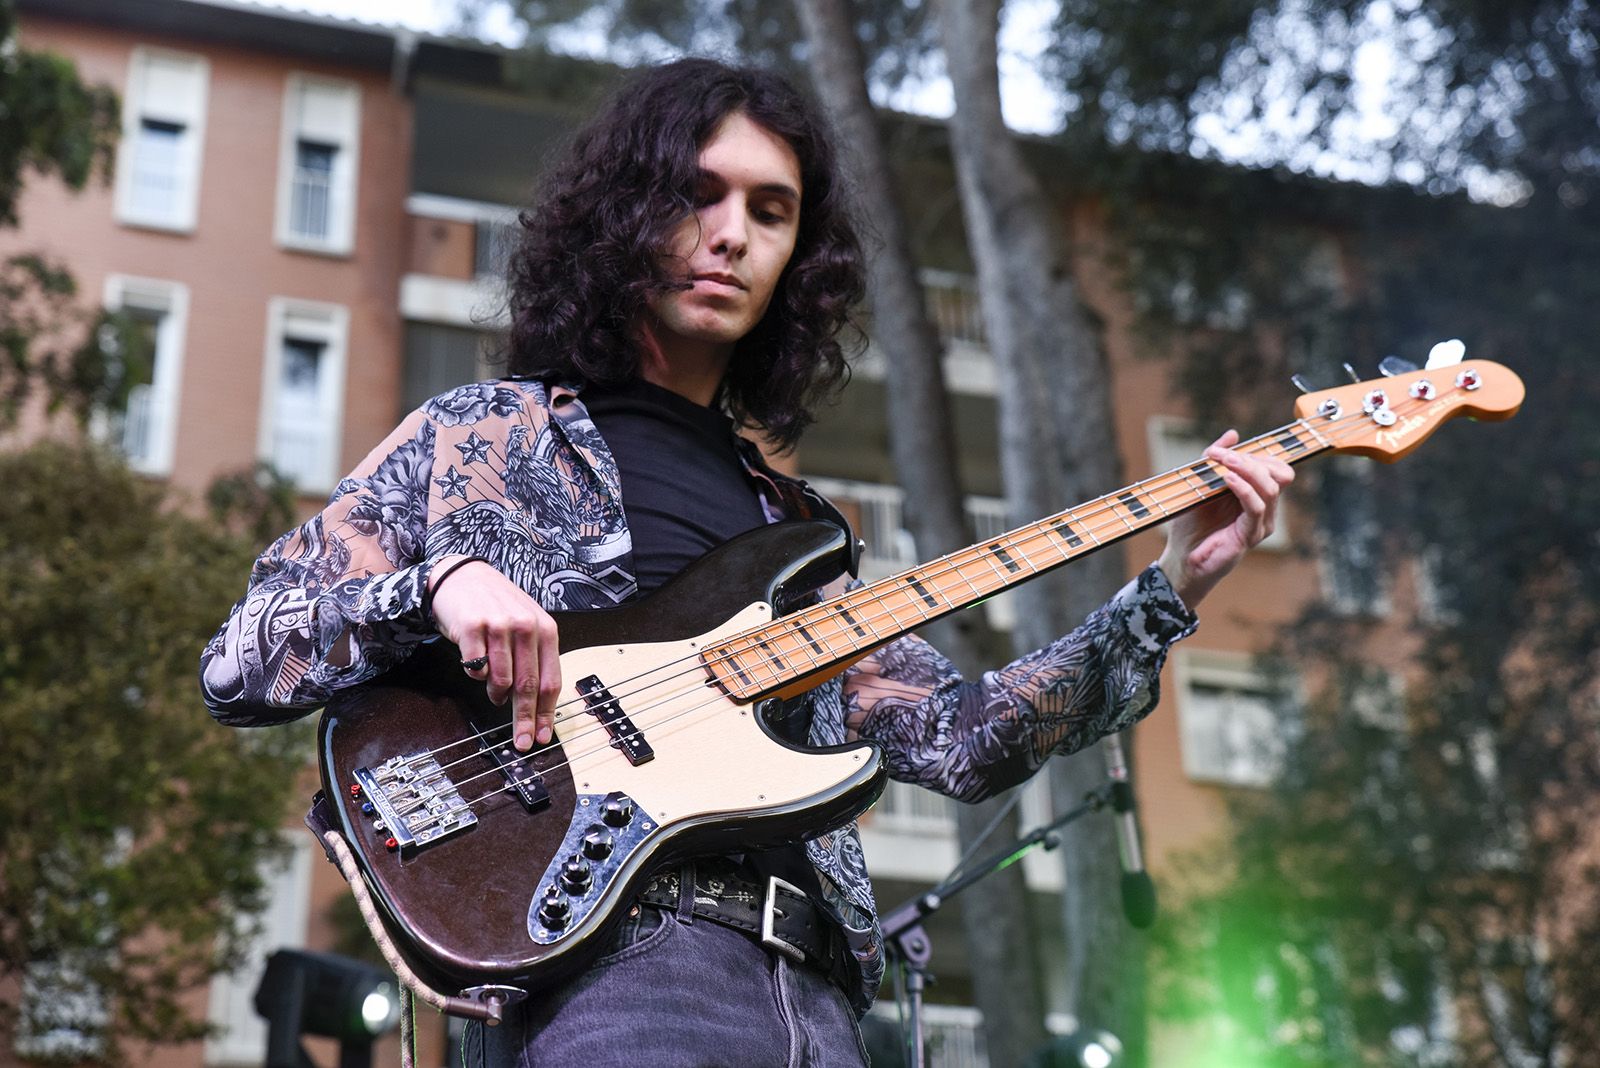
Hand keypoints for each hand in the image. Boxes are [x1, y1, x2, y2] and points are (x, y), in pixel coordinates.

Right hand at [427, 555, 560, 751]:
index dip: (547, 713)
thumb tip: (539, 704)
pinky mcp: (472, 627)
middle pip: (529, 686)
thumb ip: (535, 658)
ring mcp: (498, 626)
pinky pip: (476, 668)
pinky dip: (476, 675)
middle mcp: (525, 626)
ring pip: (501, 680)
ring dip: (497, 695)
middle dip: (525, 719)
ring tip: (494, 691)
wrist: (462, 576)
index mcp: (546, 629)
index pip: (551, 680)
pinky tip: (476, 665)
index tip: (544, 735)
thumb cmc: (498, 605)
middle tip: (522, 741)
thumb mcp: (526, 624)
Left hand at [1157, 430, 1293, 607]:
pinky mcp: (1251, 535)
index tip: (1220, 450)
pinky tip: (1227, 479)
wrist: (1181, 557)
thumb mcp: (1201, 484)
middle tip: (1224, 456)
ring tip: (1224, 464)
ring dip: (1247, 470)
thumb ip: (1215, 460)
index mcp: (1256, 494)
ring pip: (1270, 488)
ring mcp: (1260, 523)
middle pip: (1279, 474)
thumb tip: (1233, 434)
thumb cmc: (1192, 522)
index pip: (1274, 467)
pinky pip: (1256, 507)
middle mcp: (1265, 508)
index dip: (1253, 453)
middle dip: (1253, 459)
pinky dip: (1243, 489)